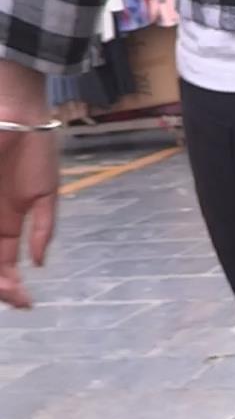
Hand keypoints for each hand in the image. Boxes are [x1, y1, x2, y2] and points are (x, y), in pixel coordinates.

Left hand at [0, 63, 59, 308]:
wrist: (19, 116)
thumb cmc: (35, 150)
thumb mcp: (45, 195)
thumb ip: (43, 229)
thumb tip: (40, 263)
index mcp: (7, 224)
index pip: (4, 264)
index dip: (11, 285)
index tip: (26, 301)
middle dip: (2, 286)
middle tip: (17, 297)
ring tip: (8, 287)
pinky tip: (2, 269)